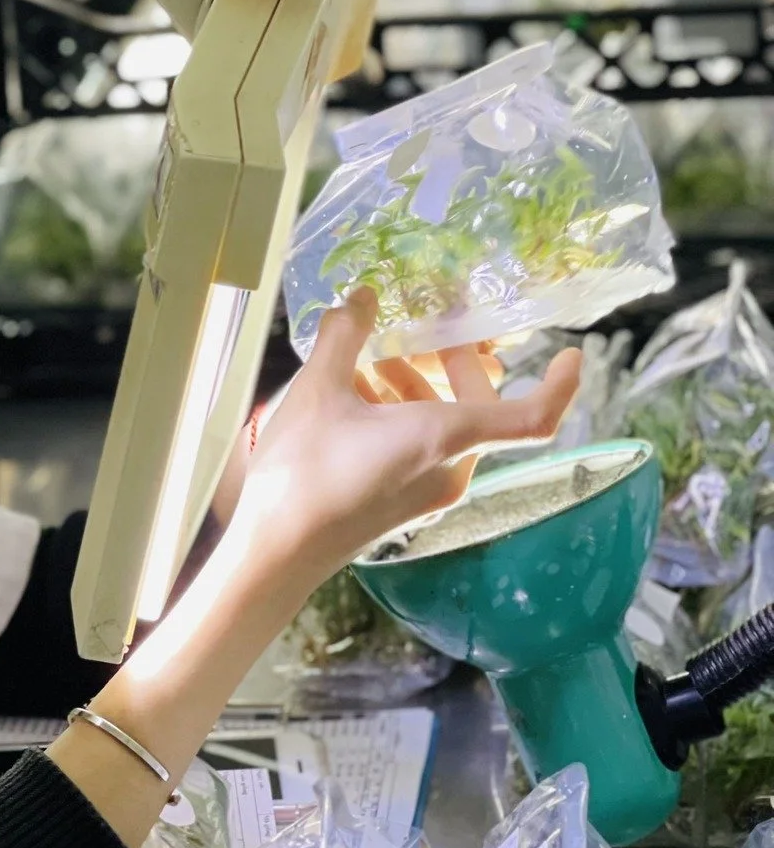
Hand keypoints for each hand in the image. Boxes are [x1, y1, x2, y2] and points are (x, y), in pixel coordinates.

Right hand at [233, 287, 581, 590]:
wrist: (276, 552)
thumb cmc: (304, 471)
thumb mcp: (319, 389)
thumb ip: (345, 336)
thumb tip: (363, 295)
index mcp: (445, 439)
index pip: (533, 417)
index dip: (561, 384)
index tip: (571, 352)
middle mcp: (450, 469)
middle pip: (480, 406)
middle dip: (454, 361)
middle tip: (423, 328)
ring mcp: (428, 491)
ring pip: (448, 424)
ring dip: (420, 385)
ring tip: (370, 360)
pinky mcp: (405, 503)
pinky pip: (424, 447)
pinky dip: (404, 413)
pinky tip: (356, 397)